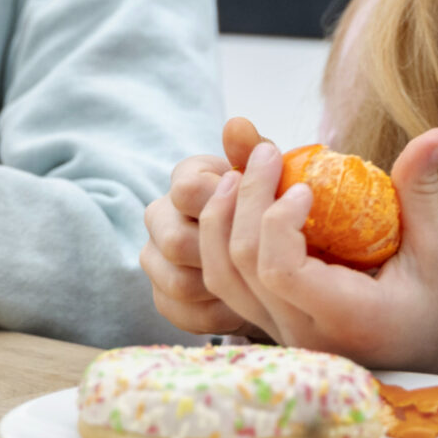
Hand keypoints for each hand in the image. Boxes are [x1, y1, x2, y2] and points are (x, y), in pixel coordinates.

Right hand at [142, 118, 269, 336]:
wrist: (282, 253)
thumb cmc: (280, 209)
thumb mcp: (278, 177)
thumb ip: (257, 151)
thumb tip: (236, 124)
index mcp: (186, 179)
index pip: (187, 191)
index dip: (227, 207)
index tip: (265, 214)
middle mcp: (161, 216)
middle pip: (176, 241)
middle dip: (226, 254)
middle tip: (266, 260)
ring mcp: (156, 259)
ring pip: (176, 281)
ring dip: (223, 286)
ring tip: (259, 286)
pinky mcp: (163, 298)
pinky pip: (180, 313)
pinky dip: (217, 314)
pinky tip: (248, 307)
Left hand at [197, 128, 437, 376]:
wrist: (429, 366)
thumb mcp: (437, 253)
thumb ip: (421, 193)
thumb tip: (435, 133)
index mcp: (345, 319)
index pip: (281, 271)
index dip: (278, 221)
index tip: (304, 186)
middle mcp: (303, 334)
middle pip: (241, 266)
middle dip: (244, 199)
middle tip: (264, 152)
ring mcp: (281, 334)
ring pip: (221, 279)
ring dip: (220, 219)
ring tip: (237, 173)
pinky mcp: (270, 326)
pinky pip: (226, 286)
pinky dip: (221, 241)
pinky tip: (238, 204)